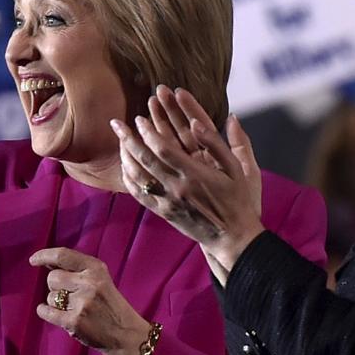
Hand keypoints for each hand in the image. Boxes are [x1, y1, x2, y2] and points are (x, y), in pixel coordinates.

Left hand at [29, 247, 151, 354]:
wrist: (126, 334)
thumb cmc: (110, 305)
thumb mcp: (100, 280)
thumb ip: (76, 270)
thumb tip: (45, 261)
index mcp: (96, 268)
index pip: (63, 255)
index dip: (44, 255)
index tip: (33, 260)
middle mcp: (89, 283)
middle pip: (52, 278)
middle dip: (55, 287)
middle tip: (69, 297)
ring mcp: (82, 303)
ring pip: (50, 296)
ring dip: (56, 303)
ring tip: (73, 310)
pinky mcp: (74, 321)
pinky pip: (46, 312)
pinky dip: (45, 312)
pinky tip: (54, 314)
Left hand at [113, 86, 264, 272]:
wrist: (231, 237)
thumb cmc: (237, 200)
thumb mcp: (238, 169)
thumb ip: (218, 144)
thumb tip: (198, 122)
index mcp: (194, 175)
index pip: (162, 148)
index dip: (148, 131)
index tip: (139, 118)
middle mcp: (177, 188)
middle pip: (144, 159)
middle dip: (128, 139)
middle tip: (117, 123)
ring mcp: (168, 202)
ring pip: (137, 176)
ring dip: (125, 156)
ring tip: (118, 140)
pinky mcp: (163, 212)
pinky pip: (139, 195)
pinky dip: (129, 179)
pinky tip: (125, 166)